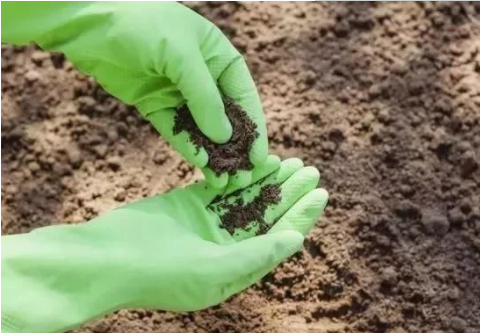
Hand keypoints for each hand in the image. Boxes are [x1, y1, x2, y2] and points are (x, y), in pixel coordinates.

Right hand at [2, 156, 326, 332]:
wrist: (105, 259)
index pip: (278, 241)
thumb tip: (297, 240)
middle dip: (289, 194)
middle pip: (267, 217)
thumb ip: (257, 254)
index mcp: (236, 270)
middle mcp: (226, 248)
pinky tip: (260, 160)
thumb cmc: (160, 273)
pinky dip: (241, 174)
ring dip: (269, 181)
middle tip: (312, 170)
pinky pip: (223, 186)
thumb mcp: (215, 269)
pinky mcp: (189, 204)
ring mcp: (207, 225)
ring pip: (247, 199)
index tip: (321, 194)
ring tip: (293, 161)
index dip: (301, 217)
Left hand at [22, 2, 266, 187]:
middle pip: (226, 118)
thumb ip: (205, 97)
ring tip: (223, 181)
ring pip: (202, 129)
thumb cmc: (144, 25)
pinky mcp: (156, 105)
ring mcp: (179, 93)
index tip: (261, 157)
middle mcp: (204, 77)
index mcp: (220, 58)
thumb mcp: (181, 56)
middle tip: (242, 177)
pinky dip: (188, 146)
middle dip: (235, 148)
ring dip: (213, 154)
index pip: (244, 98)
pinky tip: (200, 163)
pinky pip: (176, 130)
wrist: (91, 21)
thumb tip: (225, 137)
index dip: (254, 128)